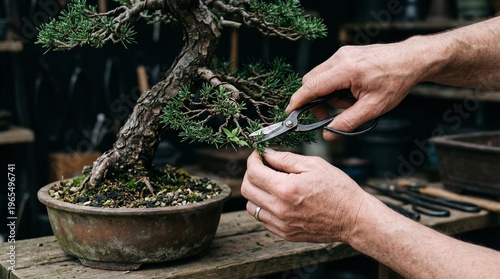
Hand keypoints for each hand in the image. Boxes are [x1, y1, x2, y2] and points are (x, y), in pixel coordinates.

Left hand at [241, 149, 369, 242]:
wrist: (353, 218)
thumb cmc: (338, 190)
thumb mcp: (314, 165)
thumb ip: (286, 159)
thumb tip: (267, 154)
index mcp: (286, 189)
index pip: (253, 172)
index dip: (253, 159)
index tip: (259, 154)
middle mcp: (279, 209)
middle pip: (247, 189)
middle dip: (251, 174)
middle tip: (263, 167)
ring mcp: (281, 224)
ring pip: (251, 206)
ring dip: (256, 192)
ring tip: (271, 183)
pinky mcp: (284, 234)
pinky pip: (262, 219)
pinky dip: (264, 207)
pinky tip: (278, 198)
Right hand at [287, 41, 425, 140]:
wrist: (411, 60)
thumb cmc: (395, 81)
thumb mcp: (373, 108)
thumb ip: (347, 122)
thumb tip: (328, 134)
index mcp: (346, 70)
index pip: (311, 87)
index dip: (297, 101)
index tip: (290, 114)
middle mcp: (340, 58)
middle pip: (310, 81)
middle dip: (314, 101)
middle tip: (328, 115)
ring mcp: (342, 54)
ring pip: (319, 77)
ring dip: (326, 94)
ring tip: (348, 102)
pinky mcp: (345, 54)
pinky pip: (328, 72)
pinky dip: (333, 86)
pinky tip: (350, 93)